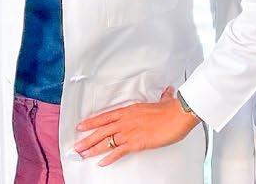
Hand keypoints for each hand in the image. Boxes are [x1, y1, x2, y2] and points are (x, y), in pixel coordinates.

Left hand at [75, 87, 198, 165]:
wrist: (178, 114)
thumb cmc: (172, 109)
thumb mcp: (165, 100)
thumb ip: (163, 97)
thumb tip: (167, 93)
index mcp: (130, 110)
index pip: (106, 117)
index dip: (92, 122)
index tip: (81, 125)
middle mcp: (126, 121)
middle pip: (102, 131)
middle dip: (88, 139)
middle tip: (77, 145)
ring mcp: (130, 132)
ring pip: (107, 142)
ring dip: (94, 149)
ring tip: (83, 154)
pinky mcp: (136, 143)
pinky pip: (119, 152)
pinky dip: (109, 158)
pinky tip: (102, 163)